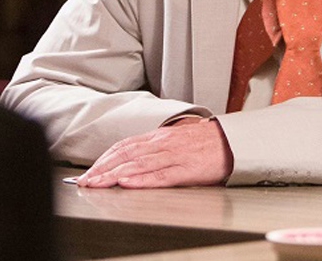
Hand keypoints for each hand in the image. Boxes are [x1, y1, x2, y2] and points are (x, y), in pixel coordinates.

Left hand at [76, 117, 232, 188]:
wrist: (236, 141)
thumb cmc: (209, 141)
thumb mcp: (179, 137)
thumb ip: (158, 145)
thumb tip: (135, 154)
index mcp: (161, 137)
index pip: (125, 145)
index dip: (105, 158)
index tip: (90, 170)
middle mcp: (164, 144)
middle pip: (126, 155)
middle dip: (102, 168)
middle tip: (85, 180)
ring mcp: (174, 156)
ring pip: (137, 165)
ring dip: (113, 175)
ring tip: (97, 183)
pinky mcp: (187, 170)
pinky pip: (159, 175)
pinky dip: (141, 179)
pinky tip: (127, 183)